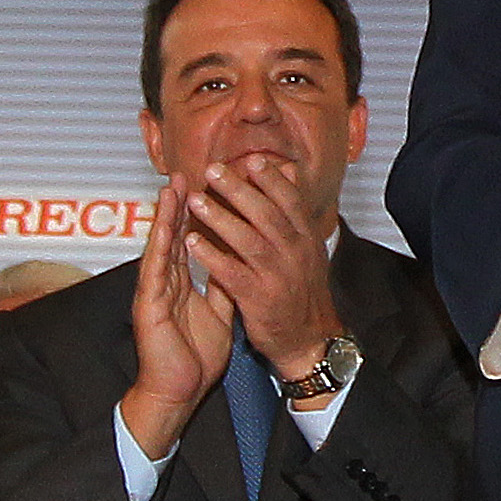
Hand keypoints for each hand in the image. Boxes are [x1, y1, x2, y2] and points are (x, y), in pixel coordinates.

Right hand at [122, 179, 235, 459]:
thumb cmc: (195, 356)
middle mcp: (166, 282)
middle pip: (173, 236)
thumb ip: (221, 283)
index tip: (208, 185)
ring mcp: (155, 292)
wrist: (179, 391)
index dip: (197, 213)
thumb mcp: (218, 311)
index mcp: (181, 283)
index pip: (189, 240)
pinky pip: (156, 272)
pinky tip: (163, 228)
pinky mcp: (149, 307)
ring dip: (165, 217)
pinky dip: (160, 248)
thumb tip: (232, 258)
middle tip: (185, 172)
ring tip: (171, 188)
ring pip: (161, 247)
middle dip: (179, 205)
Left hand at [183, 154, 346, 383]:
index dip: (270, 179)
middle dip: (238, 189)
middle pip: (265, 214)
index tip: (250, 160)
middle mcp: (295, 253)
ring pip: (247, 240)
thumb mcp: (309, 248)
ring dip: (219, 218)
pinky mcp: (259, 299)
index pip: (289, 201)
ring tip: (194, 200)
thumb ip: (294, 211)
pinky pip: (232, 273)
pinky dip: (212, 256)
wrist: (308, 339)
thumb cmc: (302, 290)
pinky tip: (192, 243)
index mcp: (306, 238)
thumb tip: (289, 172)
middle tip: (213, 170)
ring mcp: (277, 276)